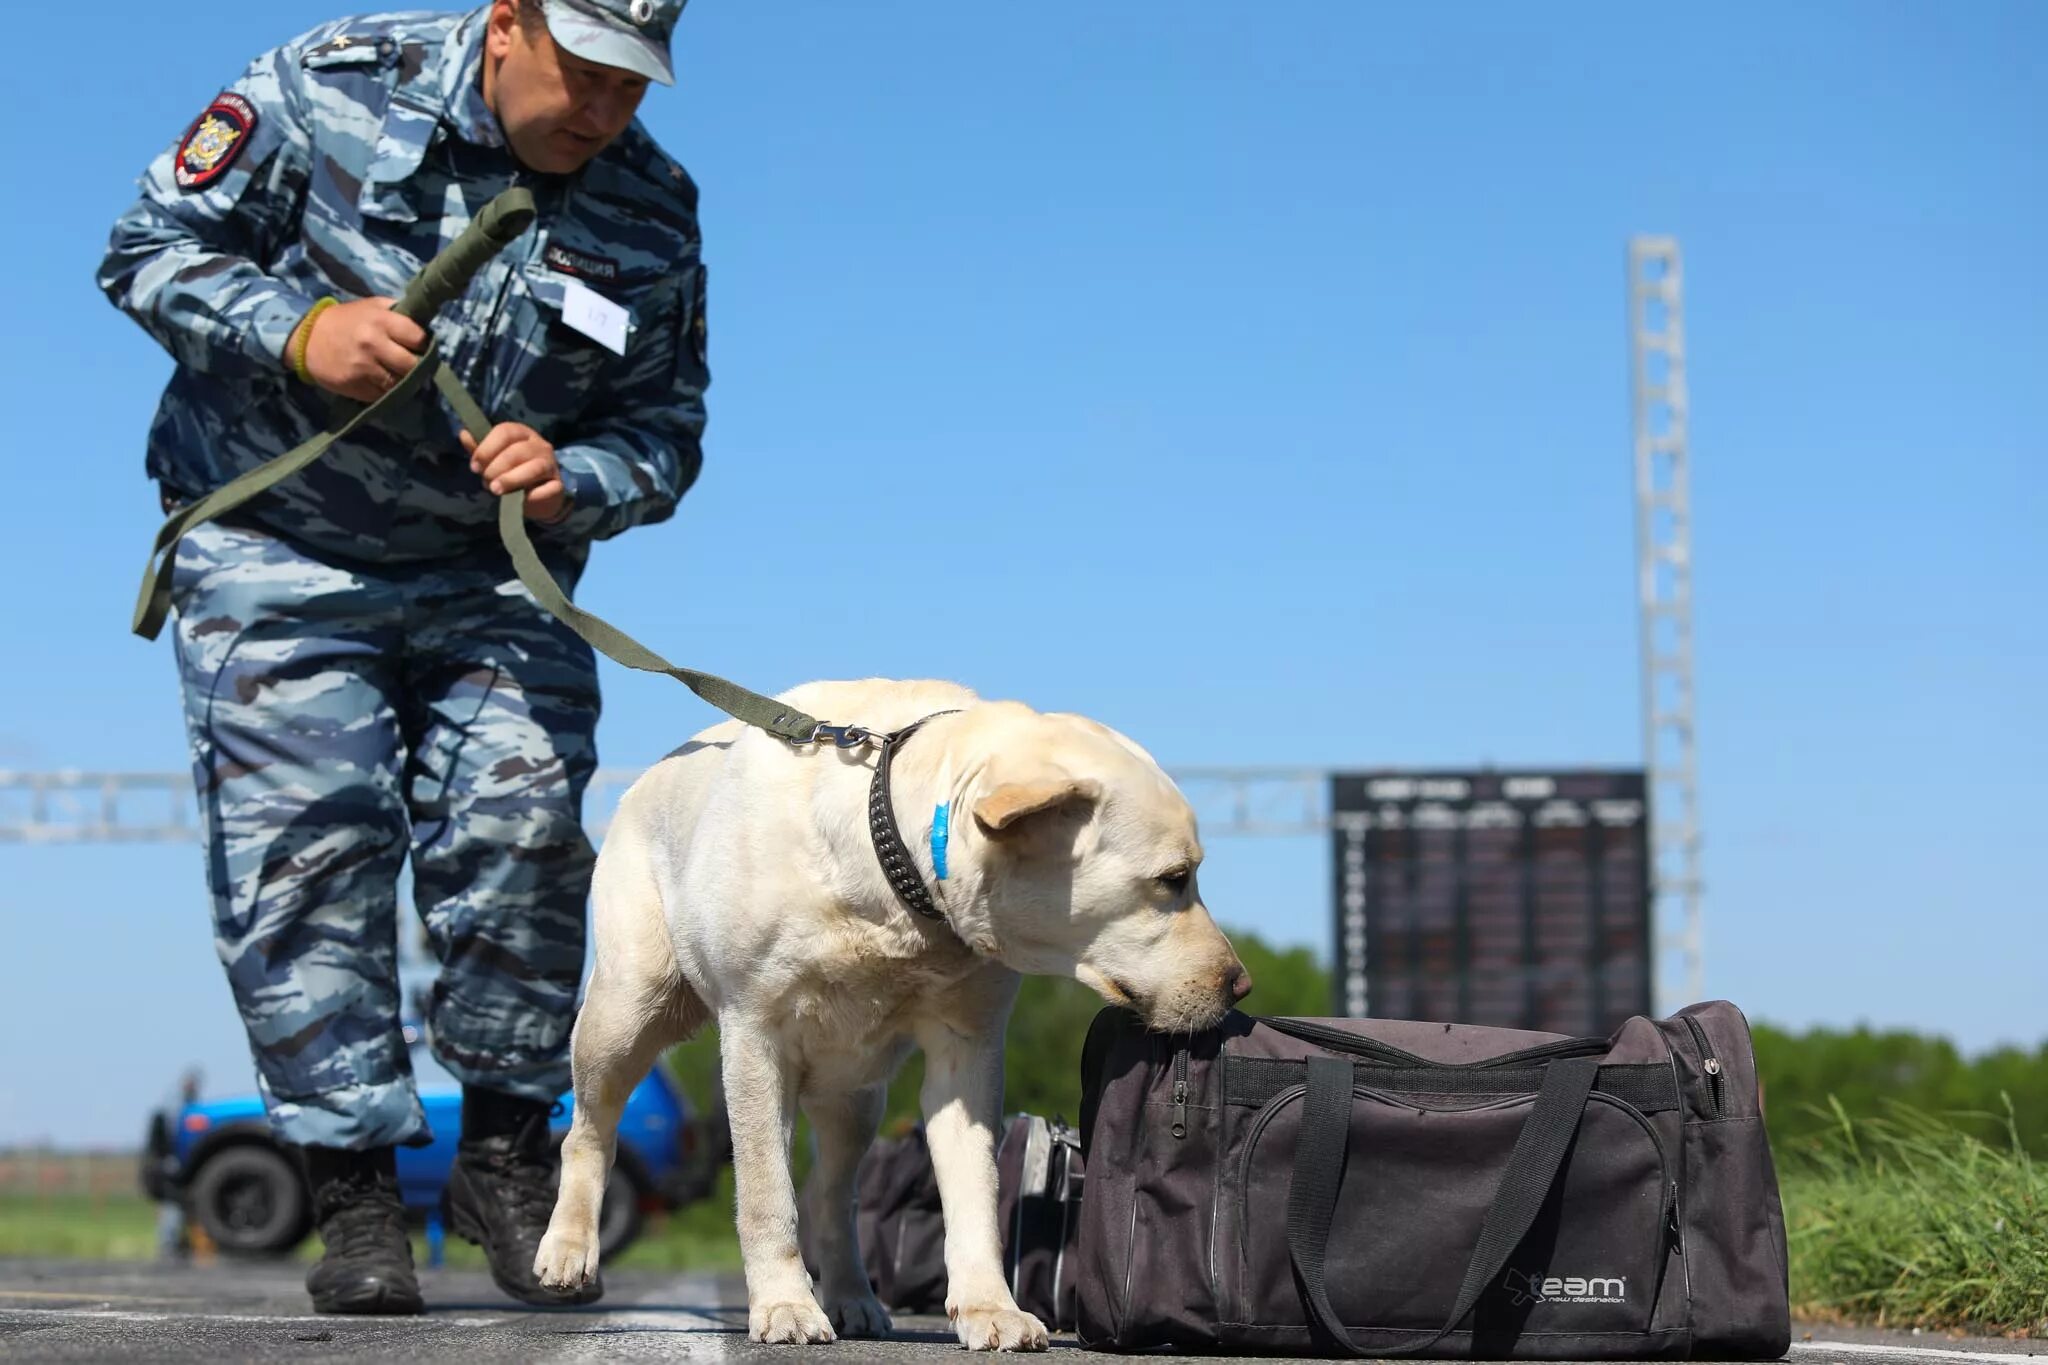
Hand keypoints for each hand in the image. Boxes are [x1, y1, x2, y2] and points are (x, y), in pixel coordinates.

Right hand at [297, 297, 427, 402]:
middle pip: (412, 365)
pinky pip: (383, 395)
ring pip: (399, 384)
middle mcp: (373, 344)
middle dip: (416, 367)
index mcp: (381, 321)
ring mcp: (364, 368)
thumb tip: (426, 327)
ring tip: (397, 374)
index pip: (418, 338)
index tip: (419, 347)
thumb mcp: (372, 306)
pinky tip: (380, 382)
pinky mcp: (356, 387)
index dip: (423, 344)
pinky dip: (385, 391)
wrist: (307, 340)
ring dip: (402, 382)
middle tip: (413, 365)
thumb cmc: (346, 321)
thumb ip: (399, 314)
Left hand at [463, 422, 569, 523]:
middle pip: (517, 451)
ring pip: (533, 468)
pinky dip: (531, 496)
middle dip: (496, 468)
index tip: (474, 466)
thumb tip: (464, 434)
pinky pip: (546, 489)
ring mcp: (551, 464)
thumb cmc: (512, 473)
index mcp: (522, 433)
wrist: (538, 497)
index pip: (505, 431)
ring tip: (496, 490)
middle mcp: (539, 445)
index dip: (487, 448)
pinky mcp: (558, 485)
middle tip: (487, 482)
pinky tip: (521, 500)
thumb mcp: (494, 459)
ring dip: (511, 480)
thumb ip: (480, 449)